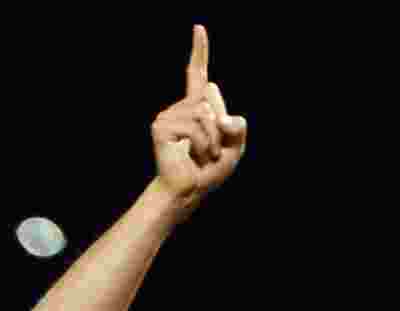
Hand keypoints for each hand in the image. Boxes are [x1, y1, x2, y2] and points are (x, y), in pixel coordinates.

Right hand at [152, 25, 246, 212]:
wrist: (187, 192)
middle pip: (211, 98)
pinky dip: (202, 143)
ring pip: (204, 113)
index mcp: (197, 108)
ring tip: (203, 155)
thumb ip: (238, 127)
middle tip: (210, 151)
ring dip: (212, 138)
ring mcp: (169, 115)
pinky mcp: (160, 126)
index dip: (199, 52)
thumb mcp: (235, 147)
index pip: (197, 75)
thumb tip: (220, 118)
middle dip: (220, 127)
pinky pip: (193, 126)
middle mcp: (181, 108)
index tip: (198, 28)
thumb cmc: (208, 172)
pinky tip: (194, 156)